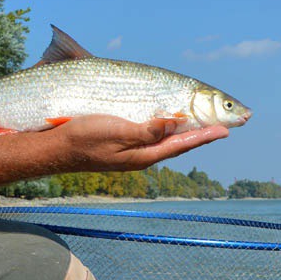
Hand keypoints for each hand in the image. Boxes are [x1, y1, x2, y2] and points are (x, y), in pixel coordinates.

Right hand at [48, 114, 229, 172]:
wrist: (55, 148)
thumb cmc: (83, 138)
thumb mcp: (117, 132)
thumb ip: (146, 130)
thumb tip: (174, 123)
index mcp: (143, 155)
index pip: (181, 144)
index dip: (204, 136)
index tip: (225, 130)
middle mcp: (141, 156)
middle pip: (178, 143)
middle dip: (200, 134)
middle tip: (222, 126)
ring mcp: (131, 152)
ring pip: (166, 141)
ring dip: (184, 132)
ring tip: (202, 124)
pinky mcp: (121, 145)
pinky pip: (151, 137)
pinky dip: (165, 129)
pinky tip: (167, 124)